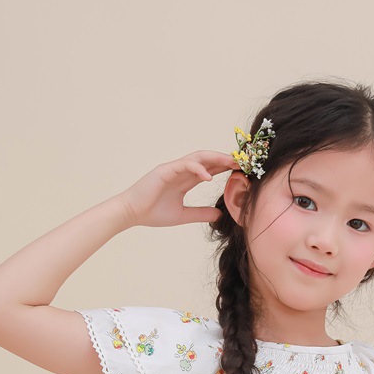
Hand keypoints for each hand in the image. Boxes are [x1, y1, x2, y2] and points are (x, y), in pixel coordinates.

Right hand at [119, 150, 238, 228]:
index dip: (224, 168)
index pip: (209, 169)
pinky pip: (184, 165)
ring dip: (215, 158)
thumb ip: (200, 213)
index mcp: (185, 180)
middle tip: (242, 162)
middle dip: (224, 159)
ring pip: (198, 157)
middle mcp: (181, 171)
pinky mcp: (164, 170)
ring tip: (230, 163)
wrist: (131, 213)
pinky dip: (198, 169)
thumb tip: (220, 215)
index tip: (240, 170)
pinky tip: (209, 177)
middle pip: (207, 159)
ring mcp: (173, 169)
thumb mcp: (183, 215)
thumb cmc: (152, 213)